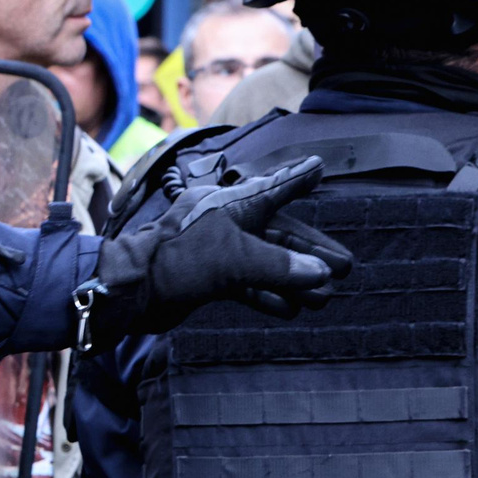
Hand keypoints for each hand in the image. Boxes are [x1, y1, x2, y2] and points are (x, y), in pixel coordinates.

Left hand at [96, 155, 352, 334]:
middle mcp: (225, 223)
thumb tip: (318, 274)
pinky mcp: (206, 278)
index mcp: (231, 204)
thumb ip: (279, 266)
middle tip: (346, 267)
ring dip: (294, 281)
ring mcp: (215, 251)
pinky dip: (267, 296)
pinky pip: (246, 285)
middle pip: (278, 235)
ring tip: (327, 297)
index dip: (297, 179)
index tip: (318, 167)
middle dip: (311, 253)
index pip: (274, 187)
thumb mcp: (235, 259)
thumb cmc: (177, 259)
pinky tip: (291, 310)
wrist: (131, 290)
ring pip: (265, 264)